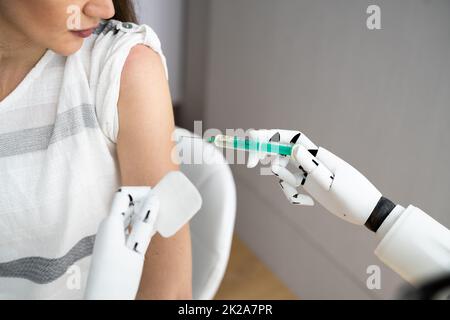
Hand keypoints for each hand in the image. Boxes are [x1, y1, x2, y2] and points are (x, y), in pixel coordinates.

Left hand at [85, 187, 159, 299]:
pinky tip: (149, 233)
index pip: (124, 195)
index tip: (158, 193)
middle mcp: (106, 227)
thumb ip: (144, 225)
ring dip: (143, 217)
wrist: (103, 301)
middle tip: (163, 206)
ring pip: (128, 218)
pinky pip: (126, 228)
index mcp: (110, 225)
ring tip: (159, 219)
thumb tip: (153, 201)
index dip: (141, 192)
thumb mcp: (136, 250)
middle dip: (144, 203)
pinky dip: (138, 227)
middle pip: (126, 206)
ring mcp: (108, 237)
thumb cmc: (118, 279)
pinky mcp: (111, 246)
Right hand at [247, 129, 382, 225]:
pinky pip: (289, 185)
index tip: (251, 140)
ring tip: (303, 195)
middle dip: (263, 154)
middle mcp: (309, 160)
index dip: (268, 136)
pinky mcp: (307, 184)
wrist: (366, 211)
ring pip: (282, 170)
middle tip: (250, 162)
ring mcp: (307, 172)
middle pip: (279, 150)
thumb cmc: (354, 195)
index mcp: (316, 154)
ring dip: (284, 182)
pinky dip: (291, 194)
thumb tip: (292, 148)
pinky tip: (307, 203)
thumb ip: (311, 167)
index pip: (288, 138)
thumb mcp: (332, 183)